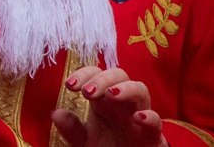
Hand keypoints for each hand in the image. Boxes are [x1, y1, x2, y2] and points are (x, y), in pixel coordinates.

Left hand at [50, 66, 166, 146]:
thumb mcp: (82, 140)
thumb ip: (71, 128)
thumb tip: (56, 114)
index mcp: (103, 100)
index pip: (95, 74)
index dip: (83, 74)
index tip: (70, 85)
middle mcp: (122, 104)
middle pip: (118, 75)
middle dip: (102, 79)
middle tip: (87, 92)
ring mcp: (139, 117)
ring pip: (140, 89)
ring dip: (125, 88)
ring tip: (111, 95)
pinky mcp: (153, 135)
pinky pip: (156, 121)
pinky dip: (149, 116)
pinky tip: (137, 117)